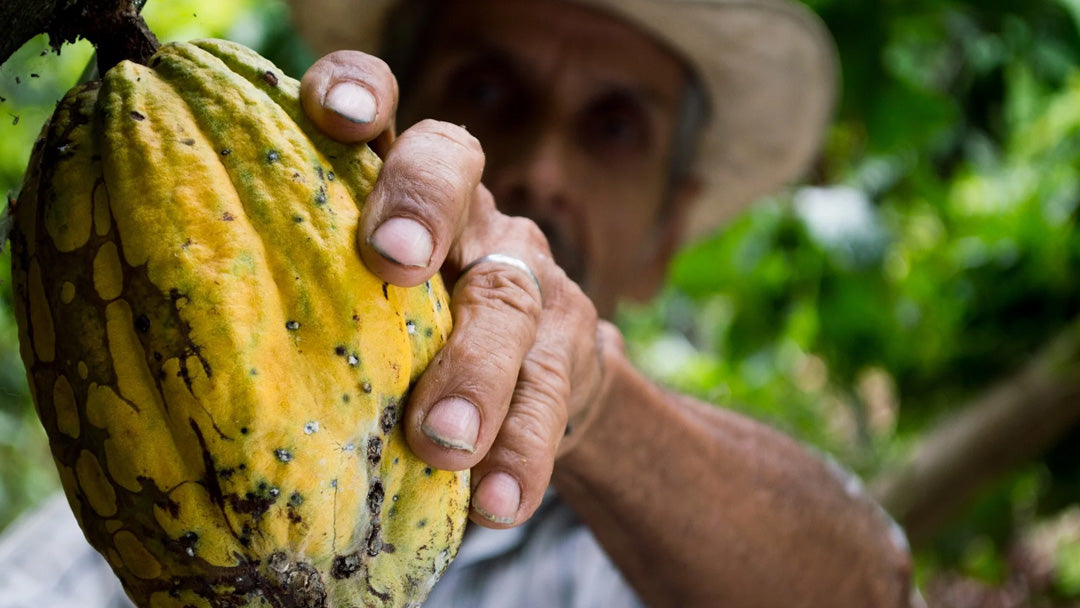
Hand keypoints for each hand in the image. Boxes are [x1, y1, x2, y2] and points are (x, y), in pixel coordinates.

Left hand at [300, 51, 617, 527]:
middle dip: (421, 206)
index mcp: (399, 188)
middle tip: (391, 260)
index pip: (383, 108)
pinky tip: (497, 502)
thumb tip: (177, 353)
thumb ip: (307, 297)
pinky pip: (550, 396)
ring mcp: (527, 275)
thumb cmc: (410, 338)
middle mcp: (468, 213)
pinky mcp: (572, 348)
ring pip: (509, 301)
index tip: (331, 113)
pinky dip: (522, 451)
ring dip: (475, 371)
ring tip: (443, 441)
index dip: (361, 91)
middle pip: (454, 171)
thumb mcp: (360, 302)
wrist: (538, 380)